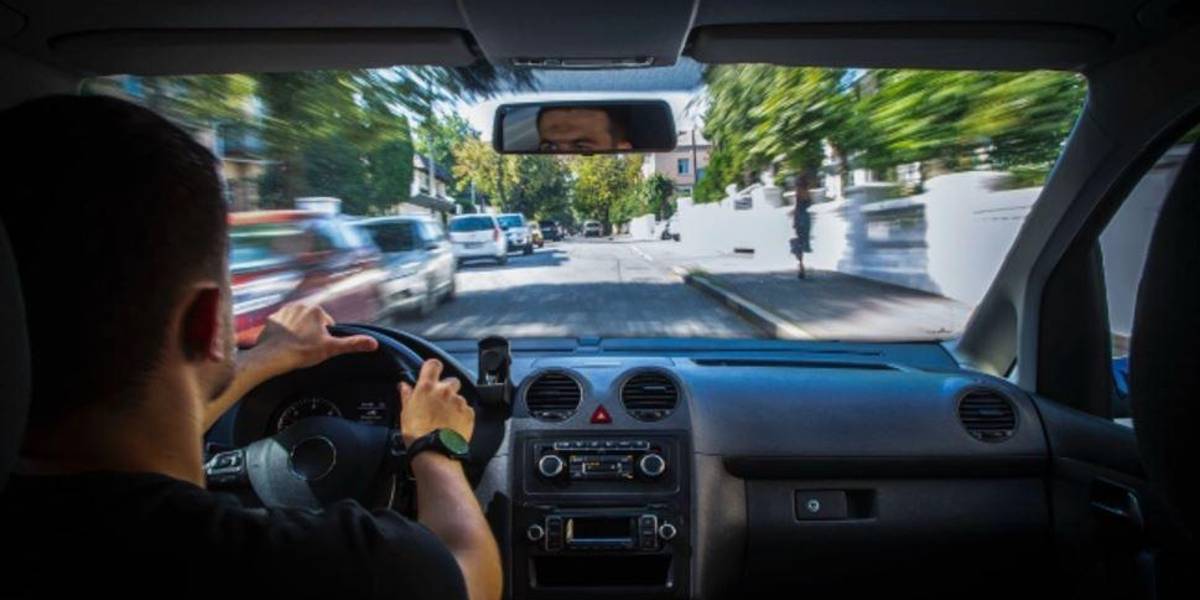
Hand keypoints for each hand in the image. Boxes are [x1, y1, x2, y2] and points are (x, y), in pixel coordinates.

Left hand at [248, 302, 378, 377]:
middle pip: (312, 322)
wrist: (272, 356)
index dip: (325, 338)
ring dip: (298, 333)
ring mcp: (283, 311)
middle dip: (311, 333)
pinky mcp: (271, 319)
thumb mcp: (331, 349)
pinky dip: (283, 334)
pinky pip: (282, 326)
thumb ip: (353, 344)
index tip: (318, 347)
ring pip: (297, 323)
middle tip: (307, 349)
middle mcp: (299, 305)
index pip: (327, 324)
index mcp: (316, 310)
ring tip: (295, 347)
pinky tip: (283, 345)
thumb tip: (374, 343)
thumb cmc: (302, 352)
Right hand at [399, 359, 474, 446]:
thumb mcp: (405, 412)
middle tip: (440, 402)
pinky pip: (467, 409)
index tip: (432, 374)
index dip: (434, 368)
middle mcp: (445, 390)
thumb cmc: (417, 433)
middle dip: (447, 389)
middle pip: (451, 381)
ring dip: (454, 404)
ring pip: (459, 397)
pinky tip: (453, 425)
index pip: (434, 364)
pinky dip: (462, 415)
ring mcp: (458, 401)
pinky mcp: (469, 413)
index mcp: (427, 387)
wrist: (434, 451)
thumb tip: (404, 386)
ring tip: (445, 419)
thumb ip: (407, 395)